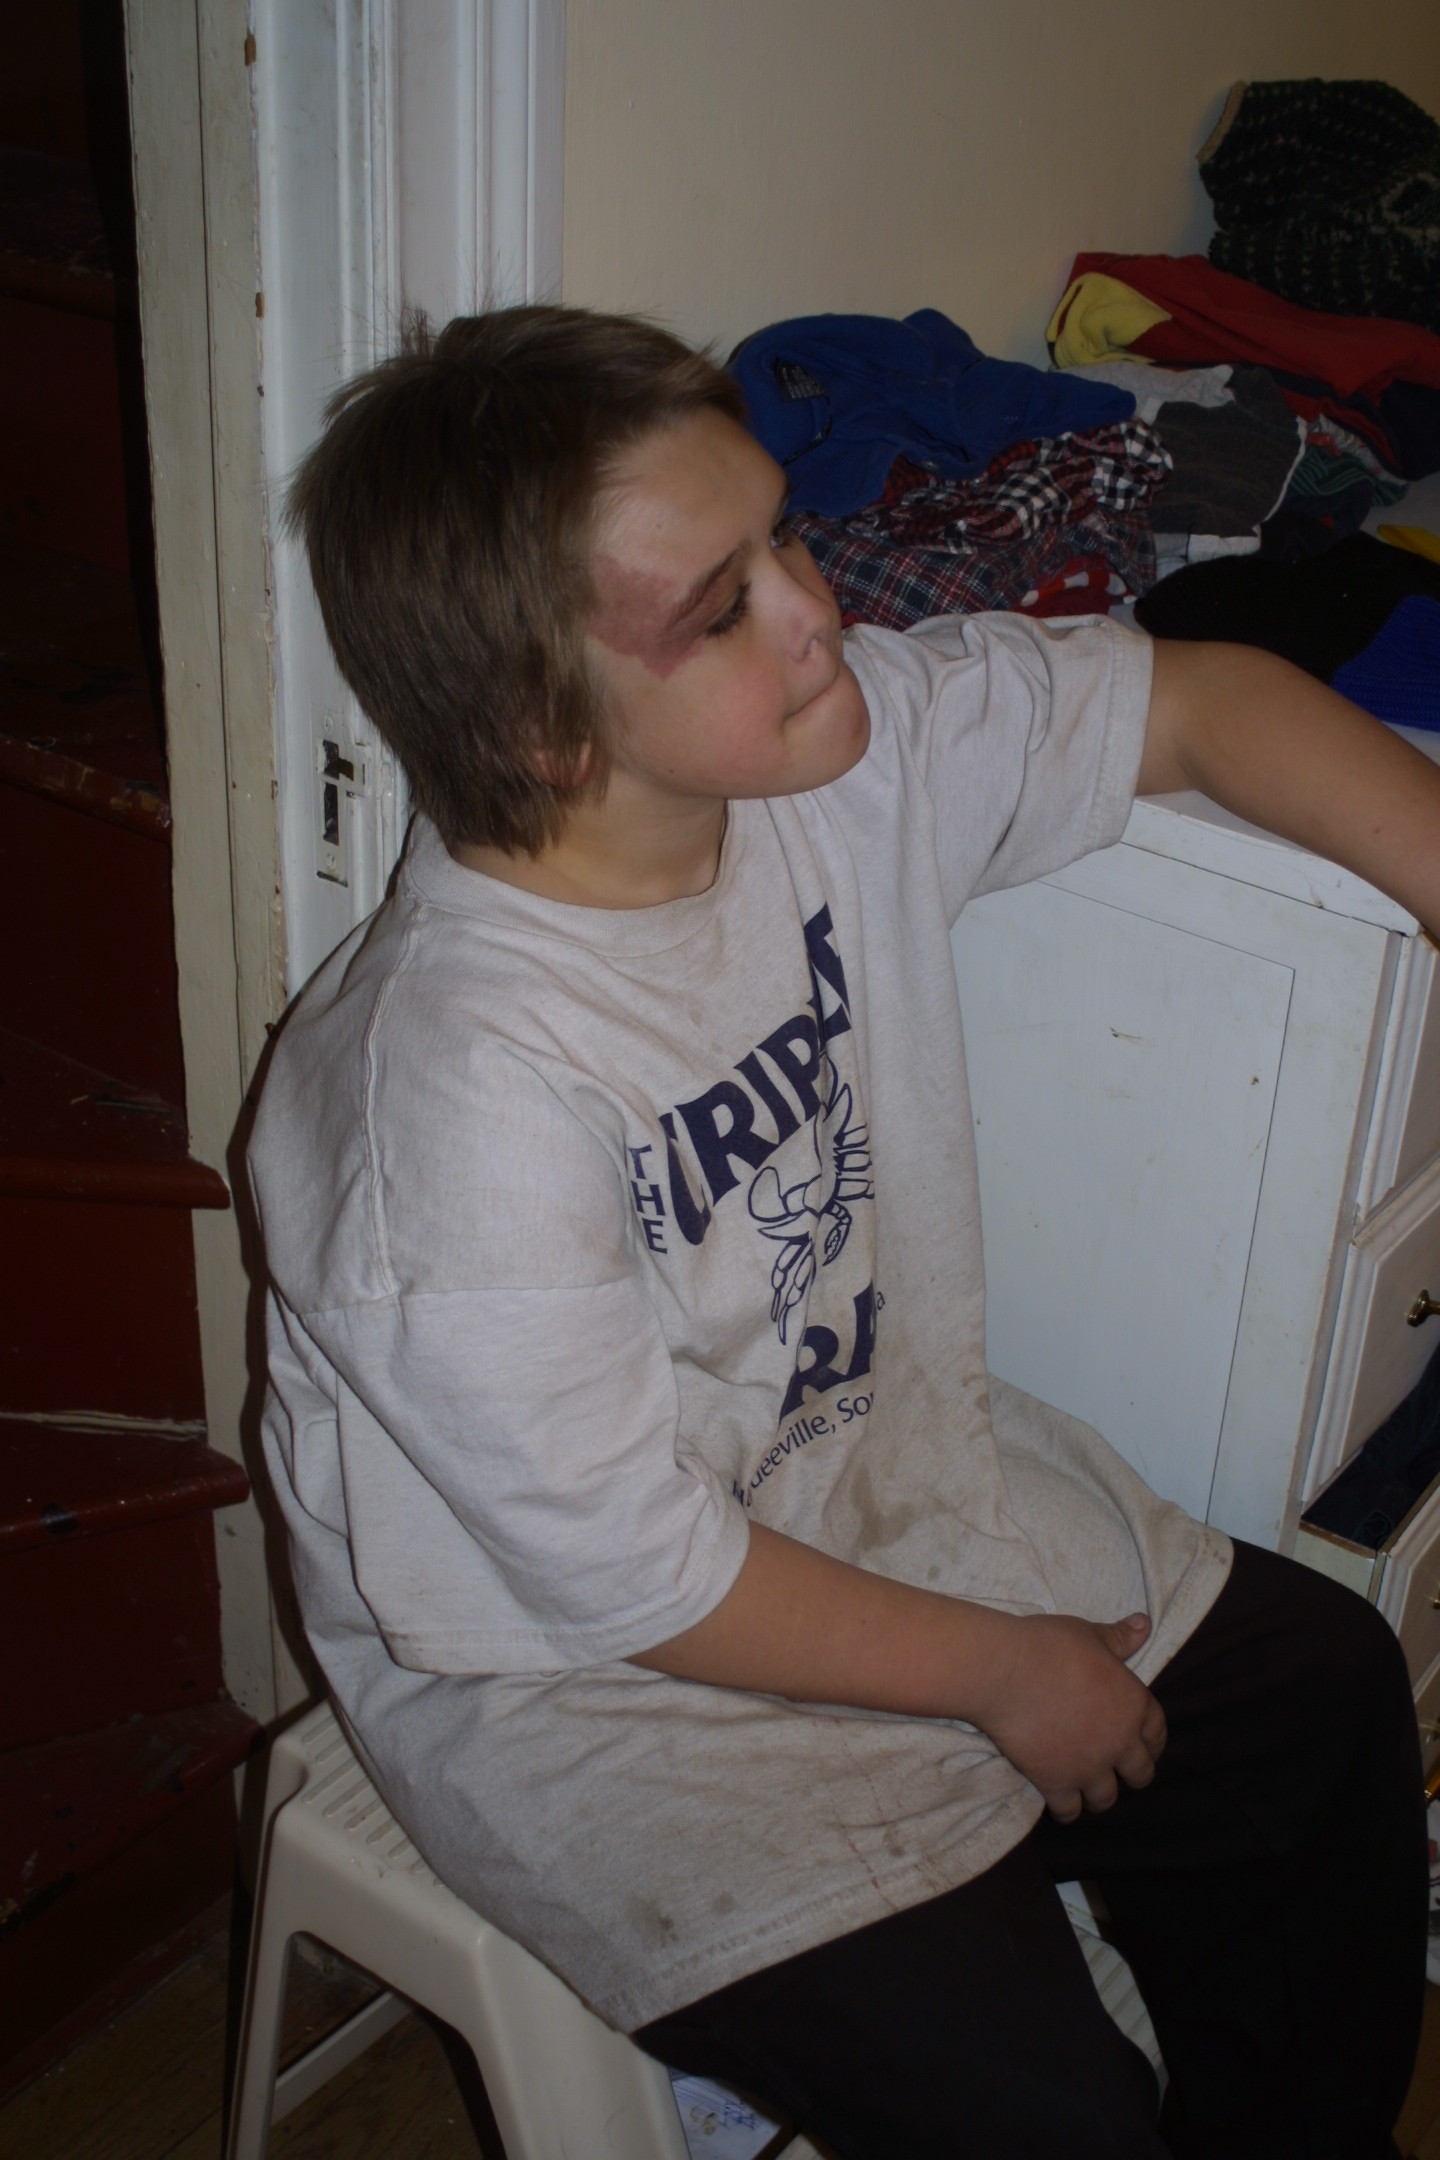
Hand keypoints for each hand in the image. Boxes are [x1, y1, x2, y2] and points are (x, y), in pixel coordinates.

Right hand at [971, 1610, 1166, 1823]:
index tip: (1145, 1747)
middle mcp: (1119, 1741)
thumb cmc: (1049, 1646)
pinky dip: (1067, 1810)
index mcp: (1133, 1704)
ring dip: (1100, 1794)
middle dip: (1131, 1774)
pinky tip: (1061, 1803)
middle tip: (1117, 1770)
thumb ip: (1120, 1637)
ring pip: (1107, 1798)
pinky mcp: (1057, 1782)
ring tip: (1089, 1788)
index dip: (1153, 1742)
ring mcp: (1089, 1766)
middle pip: (1140, 1773)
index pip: (1157, 1733)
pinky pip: (1070, 1811)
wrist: (1005, 1672)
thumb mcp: (1089, 1635)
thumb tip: (1146, 1623)